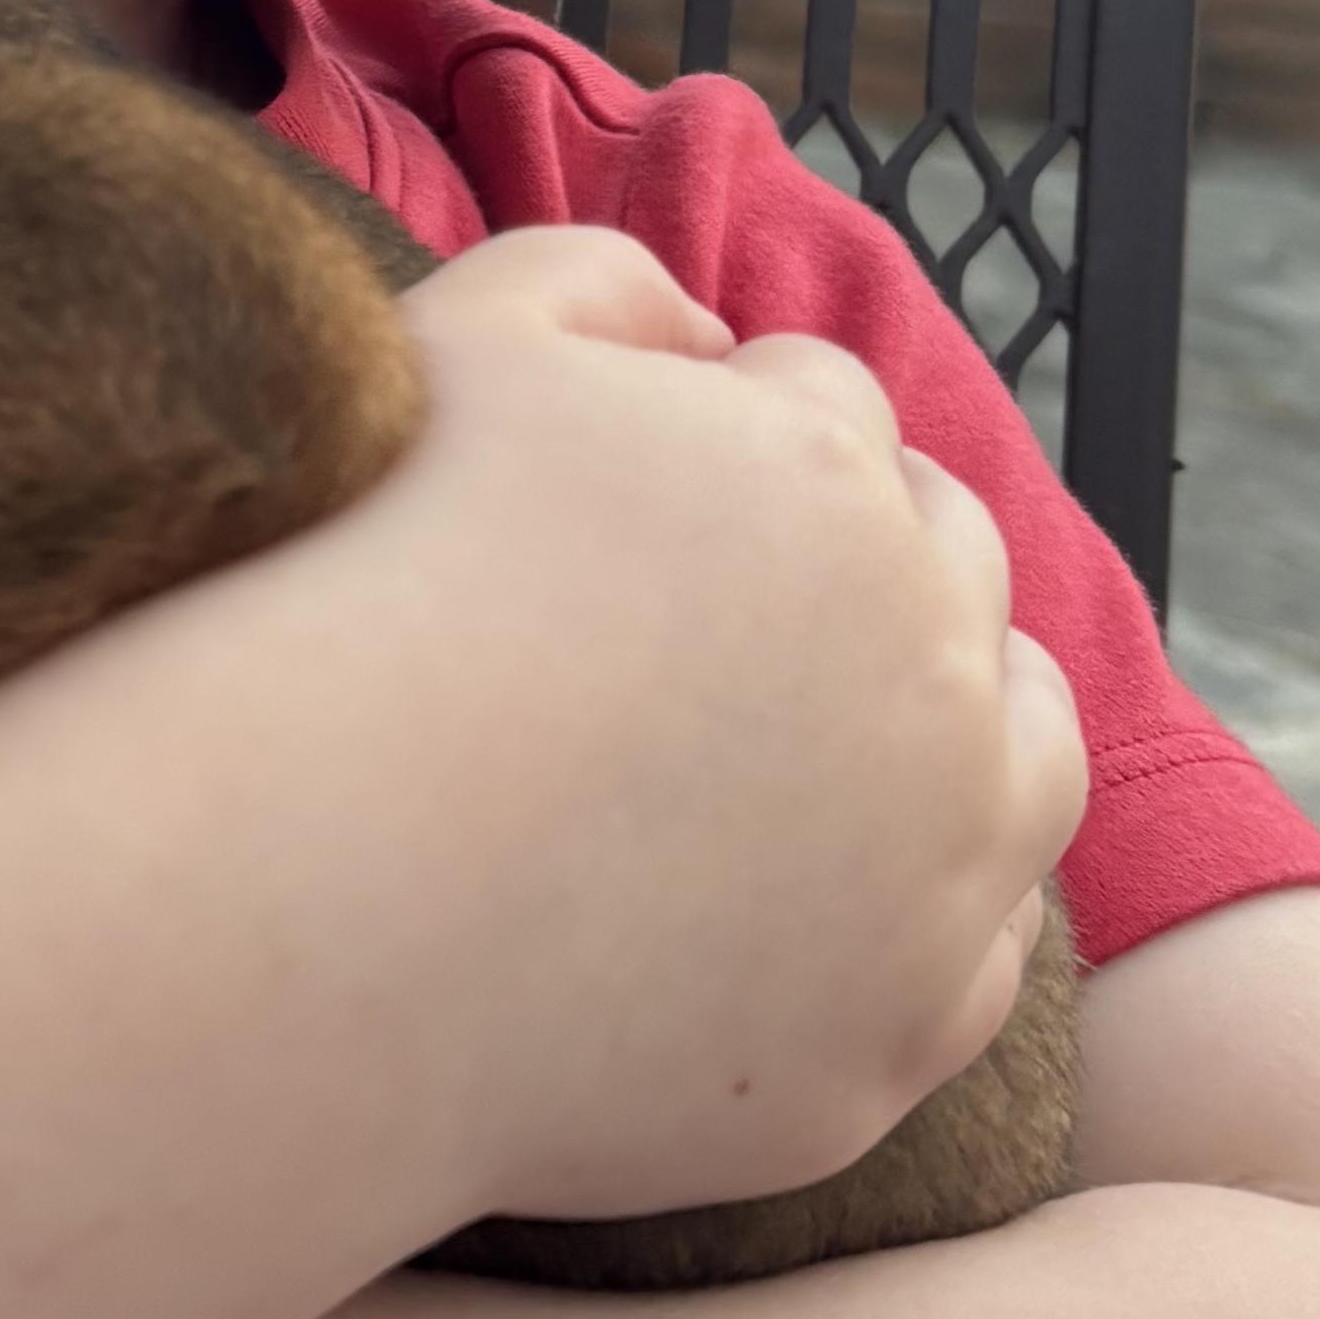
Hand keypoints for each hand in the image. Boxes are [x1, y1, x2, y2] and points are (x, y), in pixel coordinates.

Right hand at [331, 227, 1082, 1224]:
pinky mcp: (895, 1038)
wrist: (294, 891)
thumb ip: (600, 280)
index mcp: (824, 476)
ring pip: (1026, 752)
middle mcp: (927, 665)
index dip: (730, 426)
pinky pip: (982, 953)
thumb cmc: (350, 599)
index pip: (828, 404)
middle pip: (948, 560)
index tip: (627, 496)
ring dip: (953, 715)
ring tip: (815, 737)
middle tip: (701, 614)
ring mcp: (935, 868)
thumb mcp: (457, 339)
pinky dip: (927, 909)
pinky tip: (808, 892)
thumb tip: (707, 335)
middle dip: (853, 554)